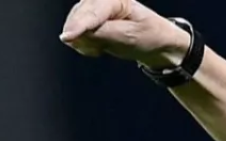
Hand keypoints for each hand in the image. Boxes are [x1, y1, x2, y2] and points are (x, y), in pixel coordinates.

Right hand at [59, 0, 188, 67]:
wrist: (158, 43)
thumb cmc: (150, 35)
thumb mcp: (130, 37)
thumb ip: (103, 34)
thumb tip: (77, 34)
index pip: (92, 12)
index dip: (79, 26)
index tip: (67, 38)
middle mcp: (101, 0)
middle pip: (79, 18)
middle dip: (84, 36)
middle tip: (100, 49)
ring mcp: (93, 10)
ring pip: (74, 27)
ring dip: (85, 42)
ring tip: (103, 47)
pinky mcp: (89, 21)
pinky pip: (77, 35)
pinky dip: (85, 45)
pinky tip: (99, 47)